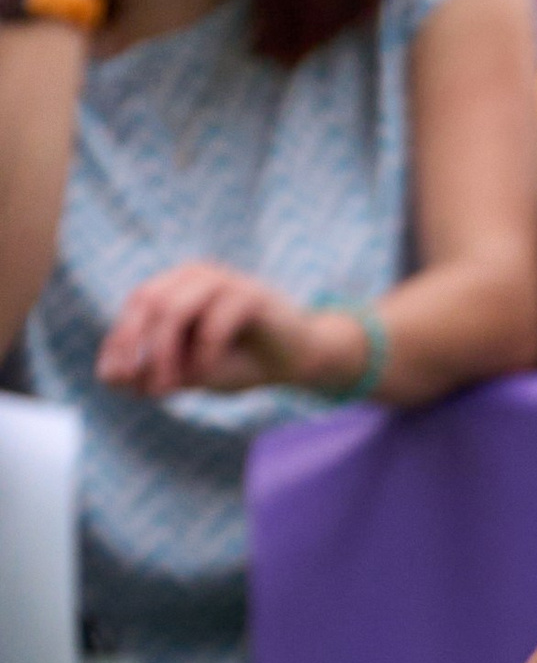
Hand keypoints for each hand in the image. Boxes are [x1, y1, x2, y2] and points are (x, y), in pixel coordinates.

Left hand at [96, 264, 356, 399]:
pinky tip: (205, 375)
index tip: (111, 377)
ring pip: (174, 308)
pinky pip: (215, 322)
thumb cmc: (245, 362)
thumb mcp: (194, 372)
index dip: (120, 340)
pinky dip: (204, 352)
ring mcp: (223, 281)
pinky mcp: (250, 296)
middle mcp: (195, 275)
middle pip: (149, 302)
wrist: (301, 358)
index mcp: (178, 286)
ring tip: (167, 386)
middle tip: (139, 385)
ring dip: (164, 352)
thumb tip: (109, 379)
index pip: (137, 305)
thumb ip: (156, 372)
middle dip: (136, 346)